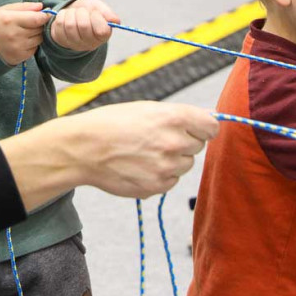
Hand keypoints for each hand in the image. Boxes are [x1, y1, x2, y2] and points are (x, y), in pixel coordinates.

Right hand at [0, 2, 50, 65]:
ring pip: (39, 39)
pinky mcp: (19, 57)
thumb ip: (24, 7)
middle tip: (31, 22)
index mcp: (10, 20)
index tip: (46, 14)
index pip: (37, 19)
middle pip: (39, 29)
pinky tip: (22, 41)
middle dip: (39, 24)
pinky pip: (35, 49)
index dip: (45, 16)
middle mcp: (14, 35)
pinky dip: (32, 44)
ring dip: (36, 35)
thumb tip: (42, 7)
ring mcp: (17, 47)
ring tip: (25, 32)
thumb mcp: (5, 10)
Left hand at [50, 0, 119, 51]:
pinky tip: (65, 16)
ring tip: (73, 13)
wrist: (74, 12)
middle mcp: (90, 44)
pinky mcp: (61, 41)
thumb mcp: (100, 8)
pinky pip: (58, 26)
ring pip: (70, 25)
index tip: (94, 12)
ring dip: (70, 13)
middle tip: (82, 11)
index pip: (102, 30)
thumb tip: (115, 21)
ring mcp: (74, 44)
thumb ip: (108, 14)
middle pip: (84, 26)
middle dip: (82, 13)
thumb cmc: (90, 11)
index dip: (97, 18)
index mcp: (103, 36)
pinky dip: (61, 16)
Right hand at [75, 102, 217, 196]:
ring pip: (185, 165)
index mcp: (174, 118)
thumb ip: (179, 117)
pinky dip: (160, 175)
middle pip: (198, 146)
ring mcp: (167, 167)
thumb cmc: (112, 123)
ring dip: (171, 160)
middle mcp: (174, 143)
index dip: (202, 128)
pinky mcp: (158, 186)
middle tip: (156, 139)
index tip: (195, 130)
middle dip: (183, 143)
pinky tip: (139, 166)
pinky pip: (171, 181)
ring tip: (144, 152)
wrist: (84, 148)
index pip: (212, 127)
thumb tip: (206, 124)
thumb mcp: (146, 108)